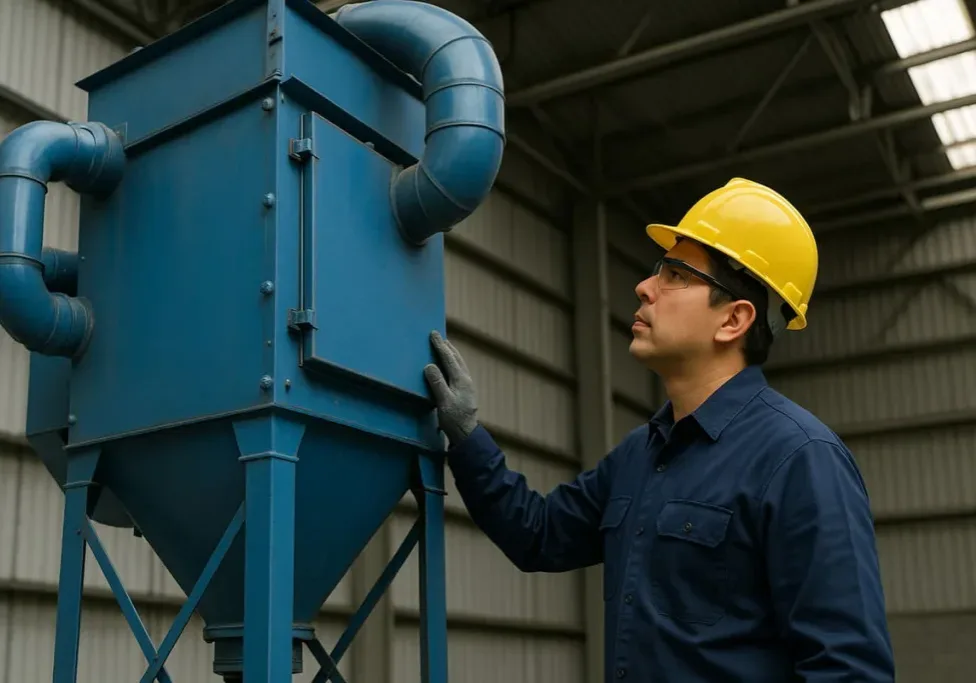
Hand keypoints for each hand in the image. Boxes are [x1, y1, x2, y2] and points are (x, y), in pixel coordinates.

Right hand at [424, 330, 478, 445]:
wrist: (467, 434)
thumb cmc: (454, 419)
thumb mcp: (443, 401)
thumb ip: (437, 383)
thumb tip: (429, 365)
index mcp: (461, 380)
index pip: (449, 358)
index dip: (440, 346)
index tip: (434, 334)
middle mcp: (466, 380)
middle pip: (457, 358)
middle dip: (447, 347)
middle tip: (439, 337)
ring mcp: (468, 385)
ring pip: (460, 363)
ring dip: (452, 353)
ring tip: (445, 347)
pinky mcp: (467, 391)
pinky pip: (460, 370)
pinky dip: (454, 362)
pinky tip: (451, 366)